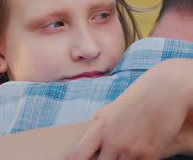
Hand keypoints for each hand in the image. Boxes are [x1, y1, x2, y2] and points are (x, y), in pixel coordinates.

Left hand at [69, 59, 192, 159]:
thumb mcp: (113, 109)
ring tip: (121, 154)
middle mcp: (113, 141)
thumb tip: (89, 134)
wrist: (165, 90)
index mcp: (100, 129)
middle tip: (104, 158)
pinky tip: (136, 156)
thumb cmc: (137, 98)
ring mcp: (131, 150)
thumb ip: (100, 123)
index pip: (78, 154)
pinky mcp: (150, 154)